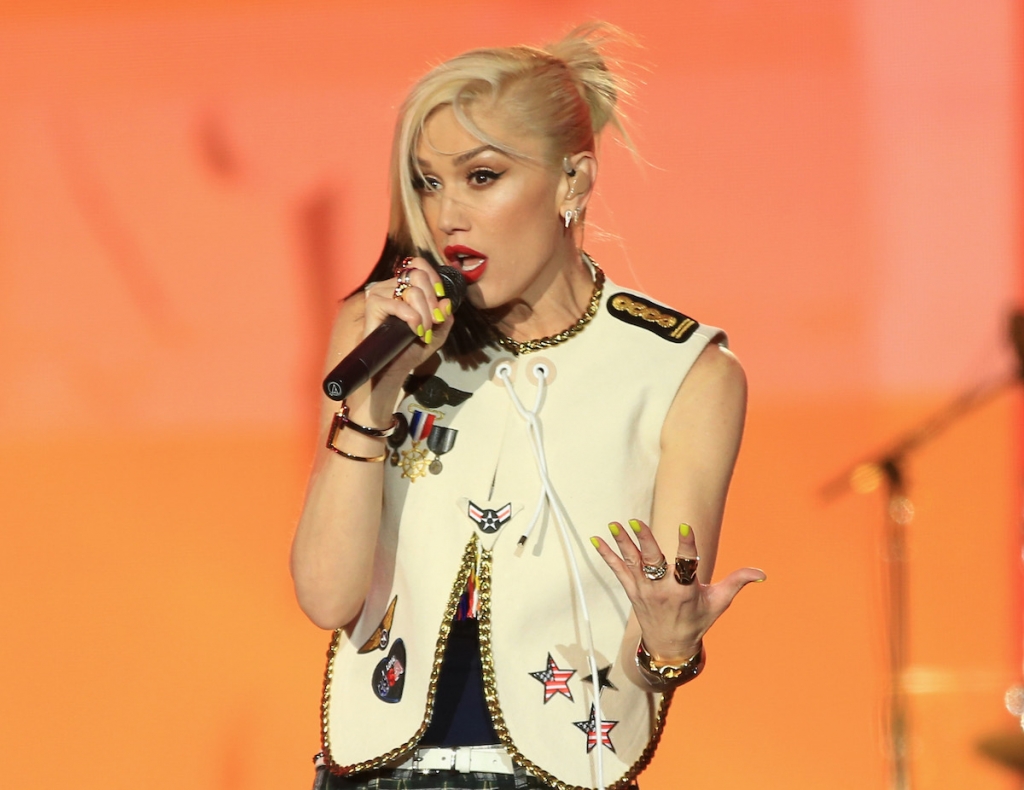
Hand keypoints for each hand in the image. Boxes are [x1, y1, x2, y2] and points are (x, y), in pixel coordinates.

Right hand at [360, 256, 453, 387]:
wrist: (393, 368)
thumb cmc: (411, 349)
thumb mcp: (437, 332)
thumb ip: (445, 316)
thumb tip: (446, 302)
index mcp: (403, 286)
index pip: (418, 265)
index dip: (434, 278)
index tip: (441, 299)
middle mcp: (390, 286)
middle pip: (418, 276)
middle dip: (432, 301)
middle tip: (433, 322)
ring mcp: (380, 293)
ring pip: (412, 291)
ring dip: (424, 315)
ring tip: (423, 331)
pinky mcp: (373, 305)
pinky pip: (400, 305)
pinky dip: (413, 319)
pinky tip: (415, 331)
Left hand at [592, 519, 764, 662]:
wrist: (669, 647)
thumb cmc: (697, 621)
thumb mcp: (719, 603)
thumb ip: (737, 583)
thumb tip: (762, 573)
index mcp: (685, 592)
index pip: (686, 565)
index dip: (686, 546)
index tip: (684, 527)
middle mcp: (662, 591)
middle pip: (653, 563)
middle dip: (645, 542)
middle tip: (637, 522)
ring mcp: (644, 591)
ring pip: (632, 564)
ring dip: (622, 543)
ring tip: (614, 524)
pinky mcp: (632, 591)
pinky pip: (618, 571)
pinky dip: (607, 556)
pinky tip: (596, 540)